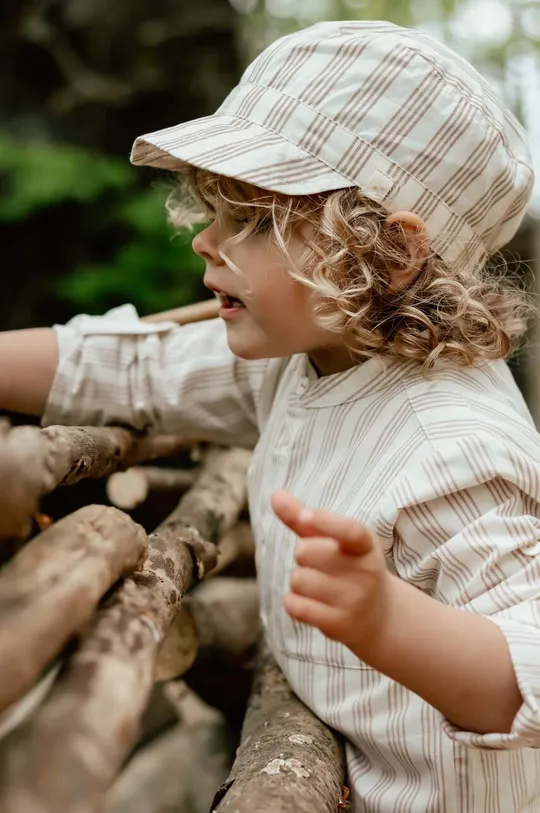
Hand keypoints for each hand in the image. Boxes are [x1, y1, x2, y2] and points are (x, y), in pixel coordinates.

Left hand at [271, 490, 391, 655]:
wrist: (378, 616)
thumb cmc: (349, 568)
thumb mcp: (335, 541)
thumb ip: (304, 519)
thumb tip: (275, 494)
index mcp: (365, 544)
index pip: (349, 530)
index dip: (326, 522)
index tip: (306, 515)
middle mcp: (364, 571)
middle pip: (305, 551)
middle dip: (302, 556)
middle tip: (320, 565)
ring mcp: (354, 599)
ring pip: (298, 579)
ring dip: (298, 581)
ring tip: (318, 585)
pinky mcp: (340, 623)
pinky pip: (296, 606)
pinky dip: (293, 602)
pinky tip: (308, 602)